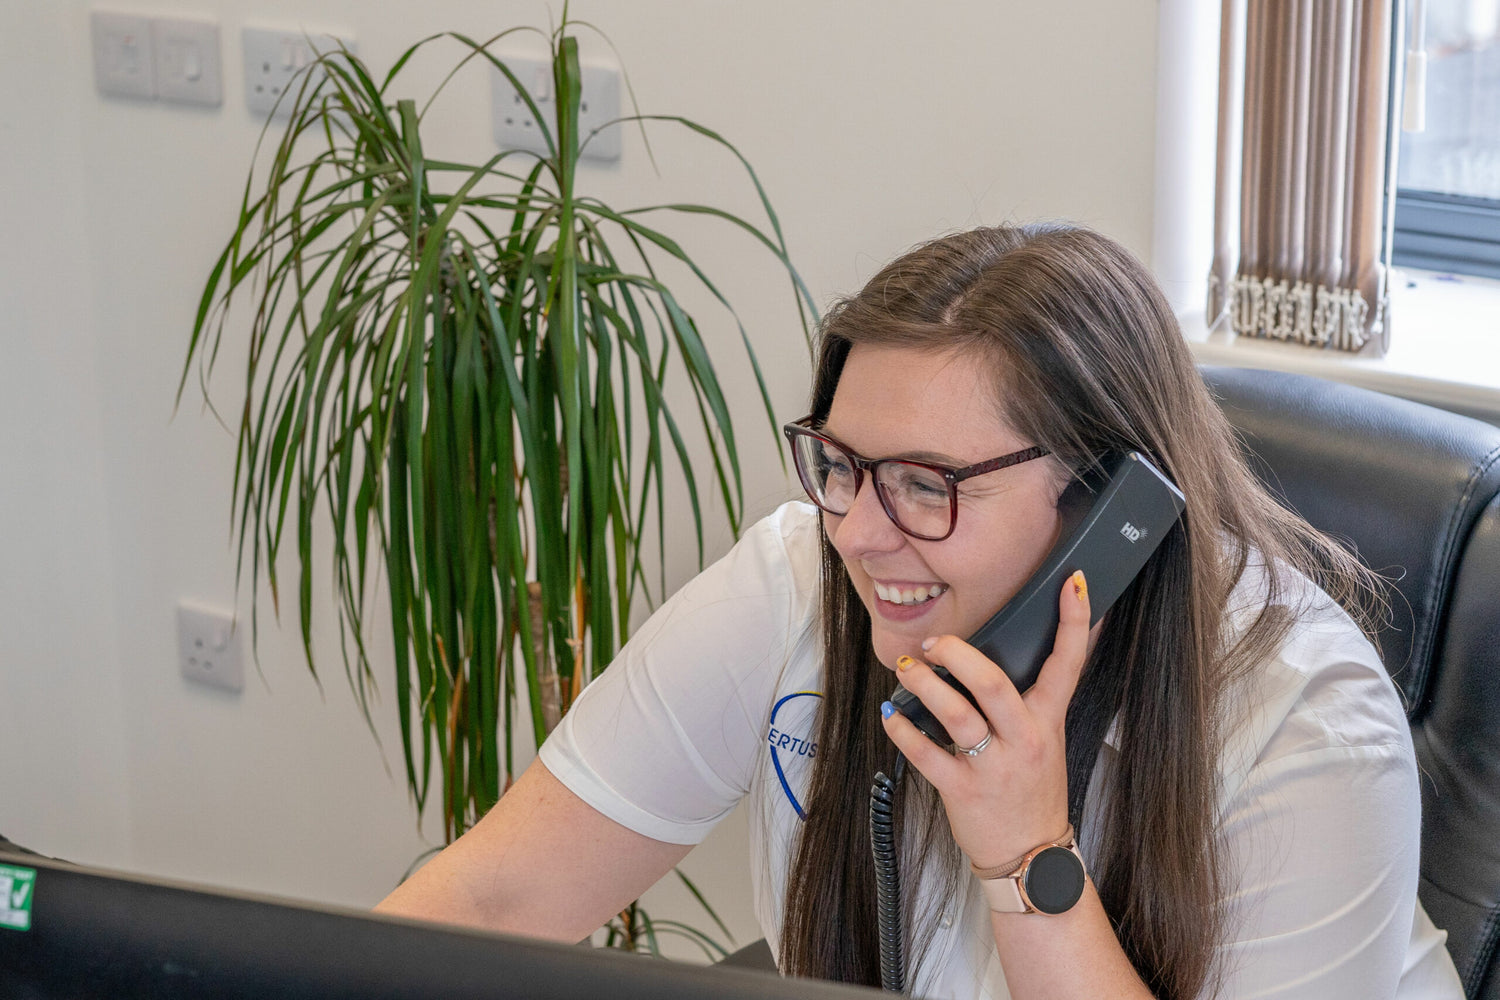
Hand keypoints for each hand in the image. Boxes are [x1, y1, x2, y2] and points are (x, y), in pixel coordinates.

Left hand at [880, 571, 1091, 868]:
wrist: (1030, 856)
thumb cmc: (1031, 790)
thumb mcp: (1044, 741)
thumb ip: (1026, 701)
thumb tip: (995, 653)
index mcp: (1047, 721)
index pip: (1068, 663)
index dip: (1073, 620)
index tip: (1072, 582)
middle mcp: (1024, 740)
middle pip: (994, 683)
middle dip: (958, 654)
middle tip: (933, 641)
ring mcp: (993, 766)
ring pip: (956, 715)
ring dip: (924, 685)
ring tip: (906, 668)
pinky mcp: (963, 791)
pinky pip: (925, 753)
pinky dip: (902, 730)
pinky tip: (890, 714)